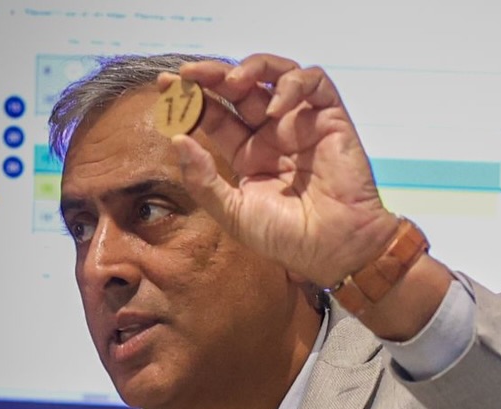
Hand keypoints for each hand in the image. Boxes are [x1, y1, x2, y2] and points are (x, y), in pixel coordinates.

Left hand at [162, 53, 399, 287]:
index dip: (192, 99)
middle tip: (190, 73)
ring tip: (231, 82)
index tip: (167, 85)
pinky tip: (274, 109)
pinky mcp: (330, 118)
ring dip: (251, 67)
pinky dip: (293, 85)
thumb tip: (178, 139)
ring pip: (276, 73)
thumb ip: (202, 180)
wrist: (334, 249)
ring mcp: (301, 123)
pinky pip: (314, 83)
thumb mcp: (232, 213)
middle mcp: (273, 133)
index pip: (216, 115)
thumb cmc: (287, 238)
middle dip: (213, 75)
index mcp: (248, 154)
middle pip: (240, 88)